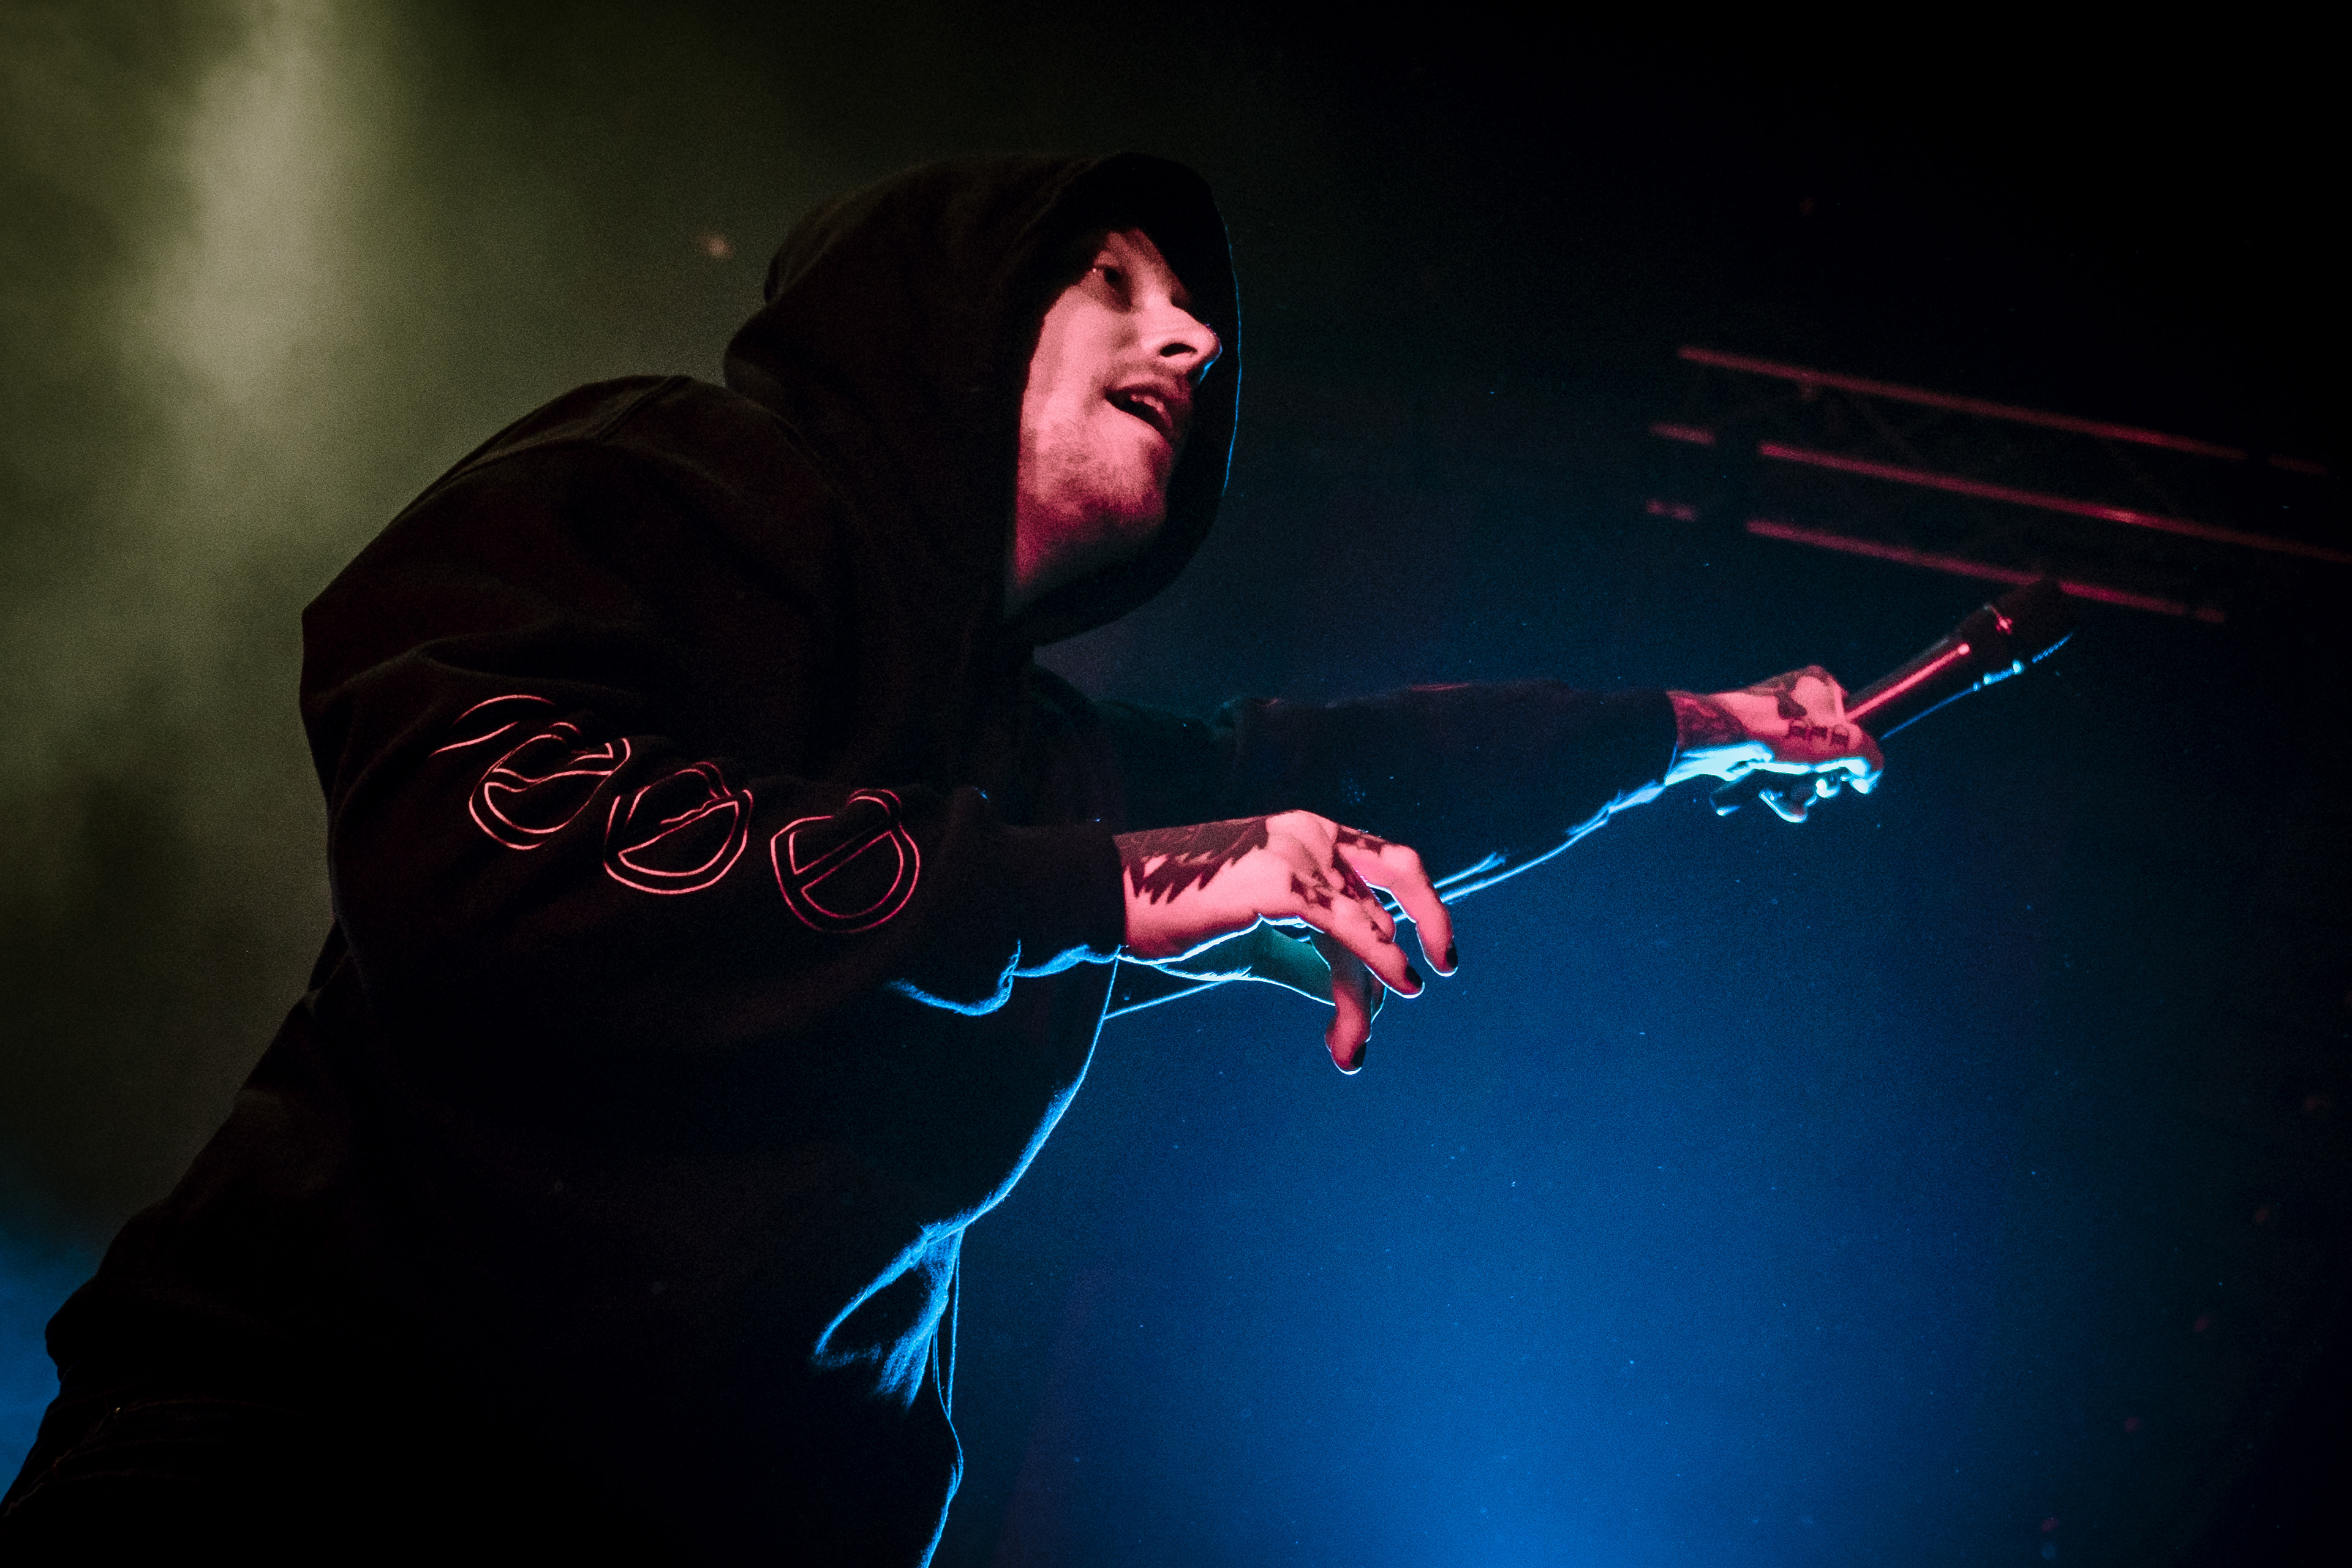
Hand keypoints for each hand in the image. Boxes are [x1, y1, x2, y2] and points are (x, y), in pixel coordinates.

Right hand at [1117, 812, 1455, 1072]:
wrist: (1112, 900)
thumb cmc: (1179, 920)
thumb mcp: (1258, 942)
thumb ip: (1309, 960)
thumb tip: (1360, 996)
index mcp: (1308, 835)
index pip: (1379, 874)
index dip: (1401, 926)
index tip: (1402, 984)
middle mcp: (1311, 834)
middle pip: (1399, 873)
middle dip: (1433, 918)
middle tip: (1447, 966)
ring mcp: (1297, 853)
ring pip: (1367, 924)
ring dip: (1371, 988)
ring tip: (1352, 1045)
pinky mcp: (1281, 882)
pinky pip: (1349, 925)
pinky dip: (1381, 959)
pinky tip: (1401, 986)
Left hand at [1667, 665, 1884, 822]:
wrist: (1722, 738)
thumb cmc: (1783, 731)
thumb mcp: (1843, 743)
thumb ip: (1869, 757)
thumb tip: (1868, 775)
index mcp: (1818, 685)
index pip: (1852, 719)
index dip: (1856, 751)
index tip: (1854, 773)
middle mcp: (1794, 701)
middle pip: (1826, 749)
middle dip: (1826, 777)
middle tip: (1822, 787)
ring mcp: (1770, 725)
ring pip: (1800, 766)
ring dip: (1805, 789)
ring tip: (1799, 796)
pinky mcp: (1751, 748)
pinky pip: (1775, 775)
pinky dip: (1784, 794)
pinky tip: (1792, 810)